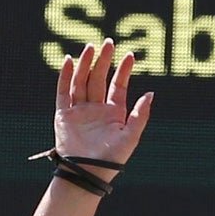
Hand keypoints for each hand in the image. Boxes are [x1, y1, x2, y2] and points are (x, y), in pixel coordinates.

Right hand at [54, 40, 151, 181]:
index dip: (124, 71)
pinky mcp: (63, 115)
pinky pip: (63, 92)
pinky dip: (65, 77)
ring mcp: (79, 111)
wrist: (88, 172)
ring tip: (91, 48)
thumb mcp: (131, 136)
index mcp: (113, 113)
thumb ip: (140, 115)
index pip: (118, 86)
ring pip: (82, 81)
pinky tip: (69, 61)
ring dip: (86, 65)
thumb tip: (151, 93)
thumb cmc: (112, 158)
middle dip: (104, 61)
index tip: (130, 55)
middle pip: (99, 79)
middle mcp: (96, 109)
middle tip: (108, 43)